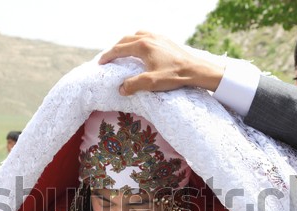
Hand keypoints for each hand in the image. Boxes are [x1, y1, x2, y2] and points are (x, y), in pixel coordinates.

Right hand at [98, 31, 224, 94]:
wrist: (196, 70)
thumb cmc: (174, 76)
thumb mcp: (151, 83)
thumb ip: (133, 85)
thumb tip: (121, 89)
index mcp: (143, 46)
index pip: (119, 49)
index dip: (108, 56)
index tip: (101, 63)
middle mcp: (149, 37)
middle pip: (126, 40)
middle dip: (115, 48)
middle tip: (108, 58)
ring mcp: (158, 37)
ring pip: (136, 35)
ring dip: (127, 43)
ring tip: (123, 52)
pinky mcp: (166, 40)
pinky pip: (147, 36)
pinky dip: (138, 41)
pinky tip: (141, 50)